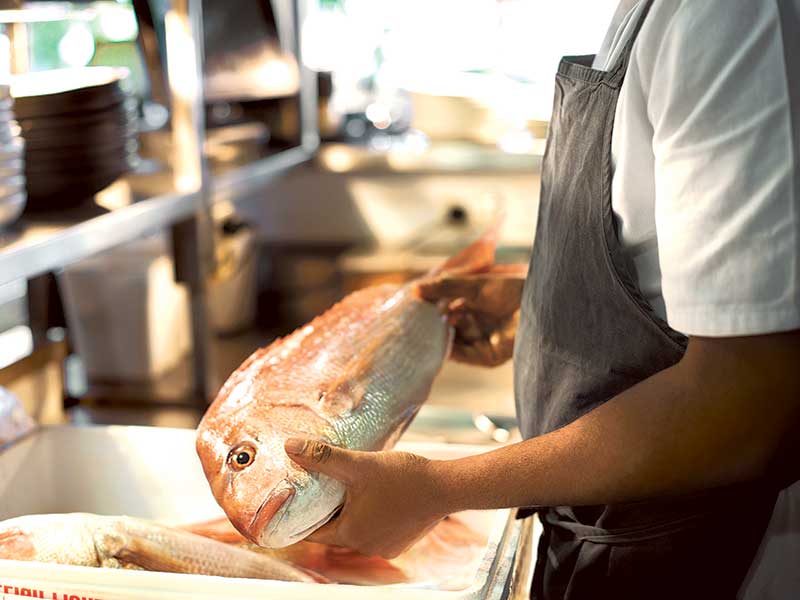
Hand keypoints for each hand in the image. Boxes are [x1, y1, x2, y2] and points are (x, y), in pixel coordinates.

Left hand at [284, 438, 446, 558]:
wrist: (445, 487)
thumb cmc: (403, 477)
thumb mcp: (359, 464)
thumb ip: (323, 457)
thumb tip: (290, 447)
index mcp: (350, 534)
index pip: (312, 531)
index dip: (301, 517)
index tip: (293, 503)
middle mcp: (365, 547)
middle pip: (335, 530)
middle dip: (328, 511)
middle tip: (322, 488)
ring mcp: (384, 547)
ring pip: (356, 530)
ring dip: (352, 513)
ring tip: (350, 489)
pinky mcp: (400, 542)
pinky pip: (376, 531)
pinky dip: (371, 517)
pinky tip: (375, 497)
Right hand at [418, 264, 527, 366]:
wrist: (540, 304)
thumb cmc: (512, 289)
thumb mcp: (473, 285)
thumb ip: (445, 287)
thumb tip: (416, 290)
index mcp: (476, 306)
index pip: (446, 309)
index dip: (431, 309)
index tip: (412, 307)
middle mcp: (478, 325)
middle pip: (448, 328)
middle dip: (431, 326)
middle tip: (411, 323)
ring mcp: (483, 342)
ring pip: (453, 342)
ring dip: (438, 338)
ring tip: (419, 332)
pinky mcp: (488, 357)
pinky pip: (463, 355)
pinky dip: (449, 350)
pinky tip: (436, 342)